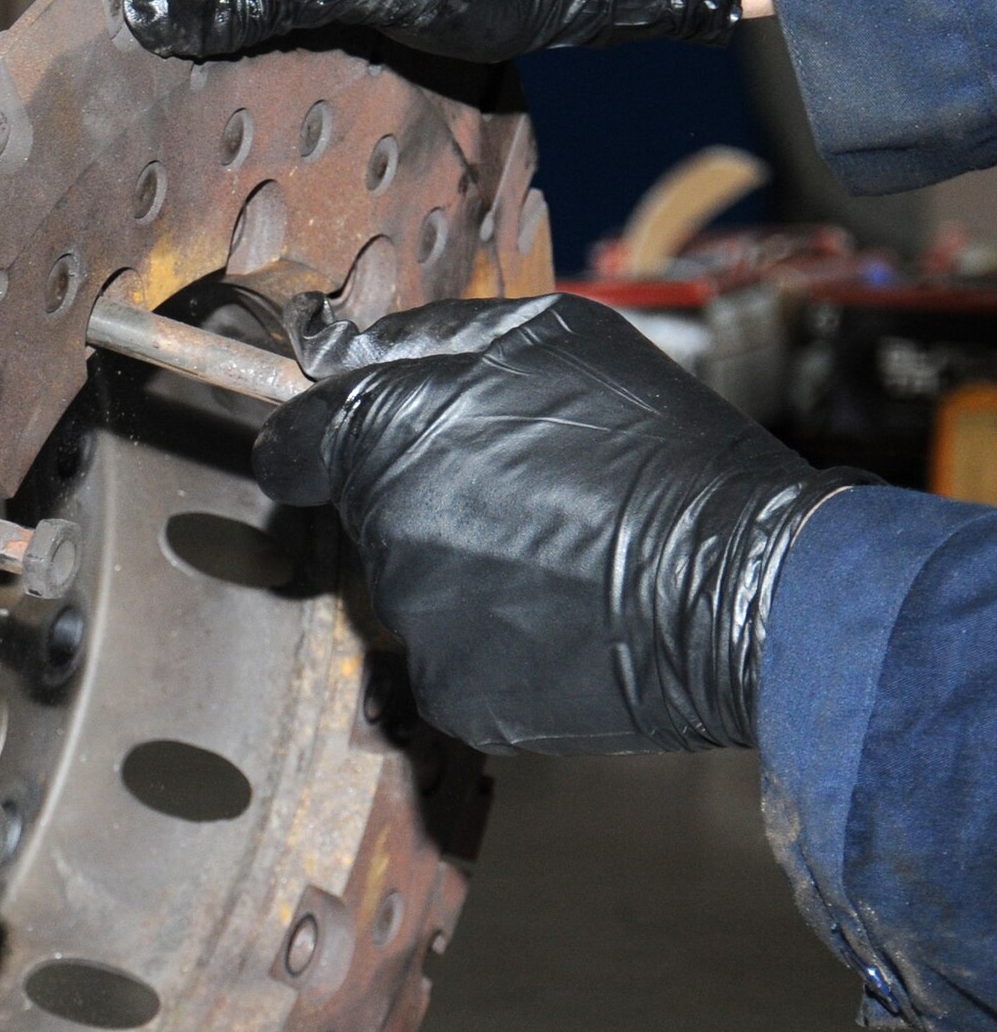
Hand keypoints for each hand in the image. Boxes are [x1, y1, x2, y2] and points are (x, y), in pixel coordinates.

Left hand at [253, 293, 869, 754]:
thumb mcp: (546, 335)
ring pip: (416, 588)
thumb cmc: (651, 444)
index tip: (341, 450)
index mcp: (384, 435)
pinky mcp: (456, 696)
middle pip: (369, 517)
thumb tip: (337, 351)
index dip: (319, 445)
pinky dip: (499, 639)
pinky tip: (568, 614)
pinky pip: (457, 656)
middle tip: (528, 491)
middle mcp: (381, 534)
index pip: (294, 449)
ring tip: (564, 552)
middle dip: (424, 499)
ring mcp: (415, 624)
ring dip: (467, 568)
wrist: (738, 585)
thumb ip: (423, 338)